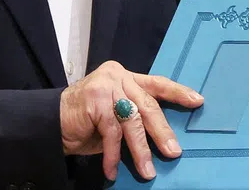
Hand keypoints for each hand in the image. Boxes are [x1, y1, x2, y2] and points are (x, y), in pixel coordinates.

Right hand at [60, 60, 203, 180]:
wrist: (50, 121)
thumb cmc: (86, 122)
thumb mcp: (115, 116)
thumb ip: (135, 118)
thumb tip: (164, 140)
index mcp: (126, 76)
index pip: (157, 83)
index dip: (178, 93)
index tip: (198, 101)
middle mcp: (118, 76)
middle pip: (147, 105)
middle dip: (162, 131)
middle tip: (174, 152)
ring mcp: (106, 86)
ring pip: (131, 121)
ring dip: (140, 150)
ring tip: (147, 171)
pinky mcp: (95, 100)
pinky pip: (111, 133)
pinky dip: (112, 155)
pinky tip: (112, 171)